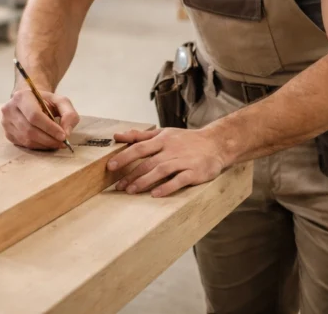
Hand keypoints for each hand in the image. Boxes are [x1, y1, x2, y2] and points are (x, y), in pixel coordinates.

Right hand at [1, 88, 79, 149]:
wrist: (30, 101)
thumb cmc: (45, 101)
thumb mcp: (61, 101)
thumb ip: (69, 114)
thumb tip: (66, 132)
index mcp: (21, 96)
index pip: (34, 115)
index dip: (49, 128)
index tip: (63, 136)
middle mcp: (9, 109)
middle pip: (30, 130)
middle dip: (48, 139)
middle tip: (62, 142)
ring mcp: (6, 122)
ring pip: (27, 139)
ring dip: (44, 144)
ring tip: (56, 143)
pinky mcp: (7, 133)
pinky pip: (24, 144)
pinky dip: (38, 146)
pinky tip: (46, 142)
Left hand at [107, 127, 227, 197]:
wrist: (216, 143)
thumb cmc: (186, 140)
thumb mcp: (163, 133)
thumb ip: (140, 136)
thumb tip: (118, 135)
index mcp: (162, 139)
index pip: (139, 147)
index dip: (124, 157)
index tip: (110, 166)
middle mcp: (172, 149)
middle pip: (148, 162)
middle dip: (131, 174)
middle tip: (119, 186)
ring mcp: (183, 161)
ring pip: (161, 170)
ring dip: (145, 181)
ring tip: (132, 191)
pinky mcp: (195, 172)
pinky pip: (179, 180)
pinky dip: (167, 187)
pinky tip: (155, 194)